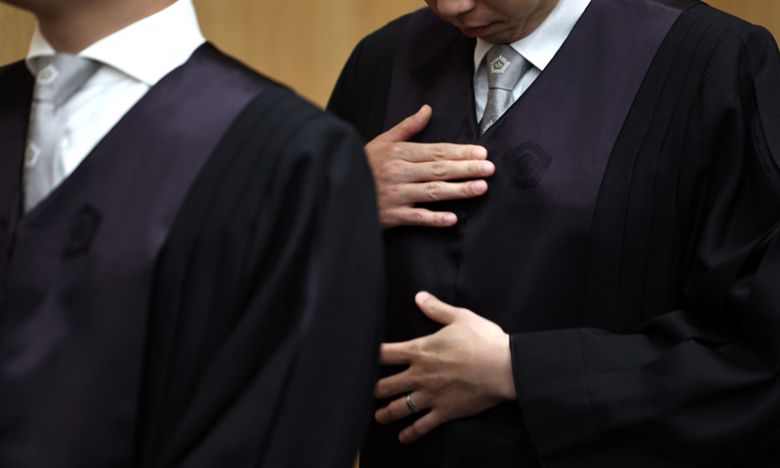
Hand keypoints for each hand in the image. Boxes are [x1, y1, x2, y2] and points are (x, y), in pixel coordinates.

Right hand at [365, 105, 493, 228]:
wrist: (338, 188)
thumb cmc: (363, 164)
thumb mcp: (382, 141)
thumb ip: (407, 127)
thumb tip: (427, 109)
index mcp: (399, 153)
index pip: (436, 151)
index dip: (460, 152)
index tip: (481, 152)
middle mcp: (400, 173)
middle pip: (438, 170)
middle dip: (466, 169)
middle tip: (489, 168)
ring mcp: (397, 195)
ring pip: (432, 192)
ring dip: (458, 190)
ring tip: (480, 188)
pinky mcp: (392, 216)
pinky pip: (417, 218)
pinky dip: (434, 219)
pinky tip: (452, 218)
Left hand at [375, 292, 516, 442]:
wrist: (504, 367)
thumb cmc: (483, 340)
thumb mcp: (460, 318)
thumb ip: (436, 309)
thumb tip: (419, 296)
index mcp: (421, 351)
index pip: (385, 353)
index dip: (370, 356)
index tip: (361, 358)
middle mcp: (420, 375)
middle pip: (385, 385)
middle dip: (374, 389)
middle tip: (369, 391)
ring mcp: (430, 395)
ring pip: (399, 408)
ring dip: (386, 413)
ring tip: (379, 416)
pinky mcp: (444, 412)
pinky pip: (422, 426)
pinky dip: (410, 433)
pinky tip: (403, 437)